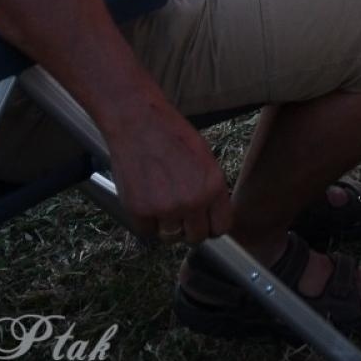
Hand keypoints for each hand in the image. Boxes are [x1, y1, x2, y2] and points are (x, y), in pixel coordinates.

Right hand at [106, 104, 232, 244]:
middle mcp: (193, 202)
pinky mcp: (140, 211)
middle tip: (181, 214)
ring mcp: (165, 208)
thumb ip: (209, 189)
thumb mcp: (205, 159)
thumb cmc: (172, 135)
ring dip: (167, 227)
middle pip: (196, 237)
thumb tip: (210, 213)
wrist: (139, 123)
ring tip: (162, 204)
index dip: (212, 226)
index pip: (221, 227)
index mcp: (213, 187)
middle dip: (190, 228)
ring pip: (171, 237)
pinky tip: (146, 201)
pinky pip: (147, 231)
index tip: (205, 222)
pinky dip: (146, 222)